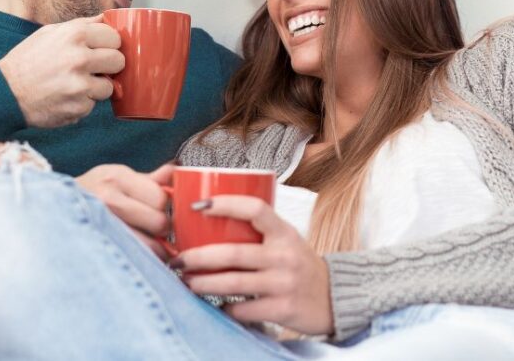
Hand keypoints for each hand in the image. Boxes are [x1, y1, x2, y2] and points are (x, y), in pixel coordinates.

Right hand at [0, 15, 124, 127]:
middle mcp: (79, 58)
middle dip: (109, 66)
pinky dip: (82, 103)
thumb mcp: (49, 33)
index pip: (115, 38)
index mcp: (75, 35)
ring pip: (109, 86)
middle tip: (94, 69)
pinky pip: (92, 105)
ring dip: (96, 88)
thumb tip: (106, 18)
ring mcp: (80, 85)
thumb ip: (81, 25)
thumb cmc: (27, 60)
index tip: (101, 50)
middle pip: (119, 61)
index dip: (109, 45)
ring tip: (74, 85)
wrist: (4, 93)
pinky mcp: (78, 107)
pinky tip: (64, 98)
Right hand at [77, 163, 173, 258]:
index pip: (162, 198)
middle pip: (160, 222)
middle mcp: (108, 198)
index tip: (162, 212)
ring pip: (150, 247)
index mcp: (117, 176)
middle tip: (156, 232)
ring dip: (155, 251)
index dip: (167, 208)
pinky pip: (134, 260)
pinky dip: (142, 262)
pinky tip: (137, 257)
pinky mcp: (96, 248)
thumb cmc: (90, 193)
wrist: (48, 211)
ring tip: (148, 246)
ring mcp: (101, 224)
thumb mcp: (116, 177)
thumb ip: (150, 179)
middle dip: (163, 230)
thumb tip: (178, 170)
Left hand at [175, 195, 333, 335]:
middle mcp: (284, 255)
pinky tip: (217, 305)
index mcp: (284, 232)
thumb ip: (259, 230)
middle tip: (178, 258)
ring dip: (204, 283)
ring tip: (187, 282)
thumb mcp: (286, 239)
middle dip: (199, 256)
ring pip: (234, 282)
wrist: (335, 298)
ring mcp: (284, 283)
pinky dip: (227, 308)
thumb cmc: (299, 263)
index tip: (198, 206)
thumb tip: (210, 219)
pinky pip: (245, 309)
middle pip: (234, 253)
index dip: (225, 204)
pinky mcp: (283, 309)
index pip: (254, 208)